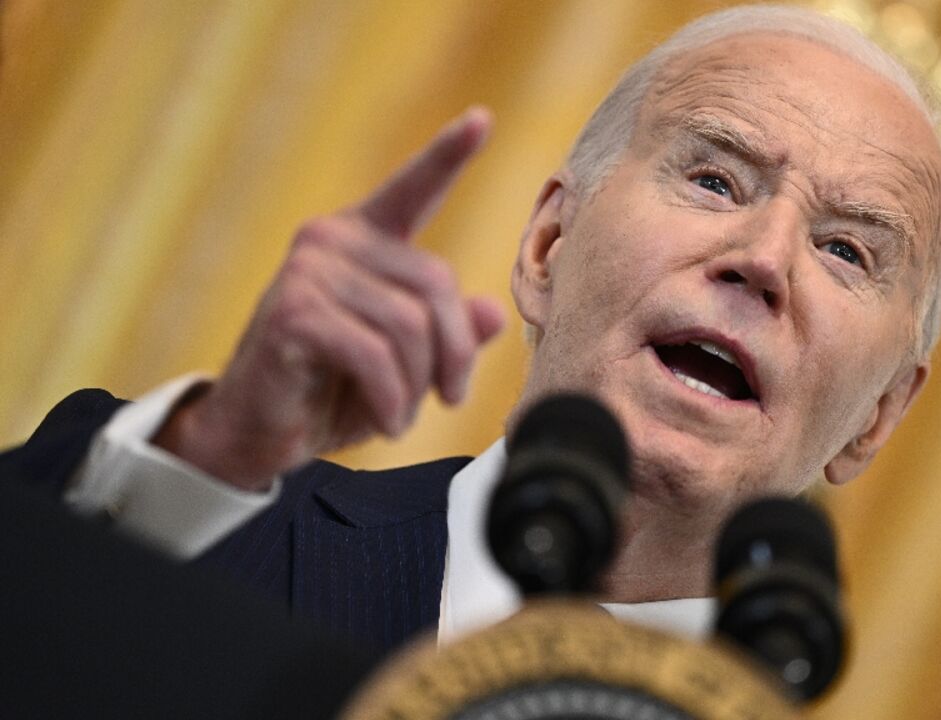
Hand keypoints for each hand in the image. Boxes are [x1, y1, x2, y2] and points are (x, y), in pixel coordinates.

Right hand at [153, 108, 505, 490]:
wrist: (257, 434)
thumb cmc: (333, 391)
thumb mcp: (405, 365)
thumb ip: (447, 334)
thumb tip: (493, 313)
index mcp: (364, 239)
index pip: (413, 189)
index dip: (448, 154)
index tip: (481, 119)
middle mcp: (333, 239)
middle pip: (438, 284)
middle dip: (454, 354)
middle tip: (449, 398)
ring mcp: (309, 270)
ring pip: (410, 326)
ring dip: (418, 386)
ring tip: (403, 415)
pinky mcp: (294, 312)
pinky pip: (375, 354)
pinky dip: (392, 399)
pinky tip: (387, 421)